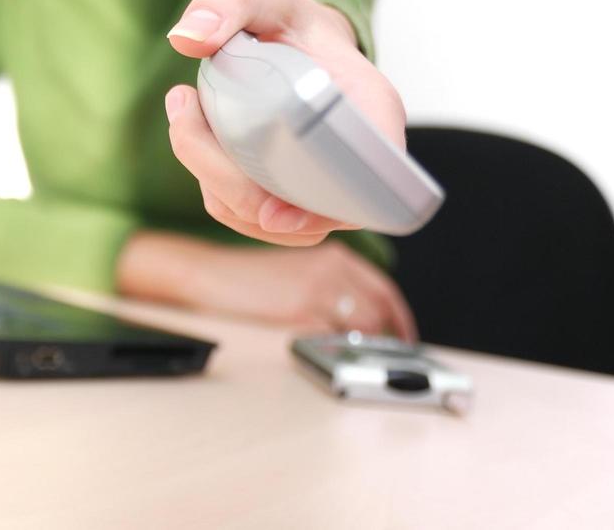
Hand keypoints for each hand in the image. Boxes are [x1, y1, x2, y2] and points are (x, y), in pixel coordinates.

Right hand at [117, 230, 416, 339]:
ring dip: (361, 346)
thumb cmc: (249, 276)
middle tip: (380, 357)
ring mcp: (317, 287)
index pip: (383, 289)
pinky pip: (334, 336)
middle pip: (378, 309)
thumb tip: (361, 320)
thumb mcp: (297, 267)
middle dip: (383, 338)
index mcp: (334, 254)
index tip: (402, 337)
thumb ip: (331, 284)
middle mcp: (331, 266)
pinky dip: (336, 348)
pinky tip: (326, 352)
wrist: (211, 274)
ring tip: (351, 358)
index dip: (398, 318)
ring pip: (362, 325)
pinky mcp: (301, 308)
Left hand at [163, 0, 406, 245]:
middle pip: (303, 211)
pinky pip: (250, 214)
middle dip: (230, 181)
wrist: (293, 39)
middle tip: (184, 113)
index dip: (324, 210)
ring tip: (185, 113)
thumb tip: (188, 38)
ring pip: (269, 219)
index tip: (271, 212)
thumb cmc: (287, 22)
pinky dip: (215, 187)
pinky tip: (197, 138)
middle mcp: (355, 157)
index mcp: (370, 108)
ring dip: (213, 181)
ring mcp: (324, 184)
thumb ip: (226, 2)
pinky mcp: (292, 196)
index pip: (369, 179)